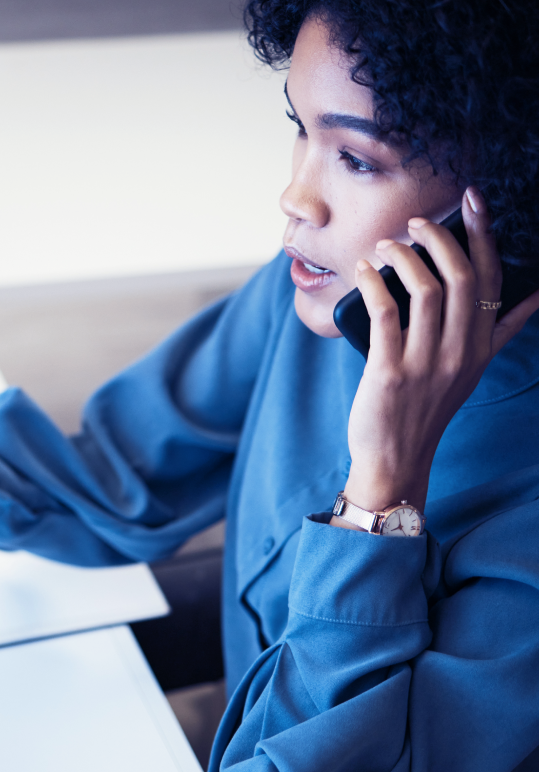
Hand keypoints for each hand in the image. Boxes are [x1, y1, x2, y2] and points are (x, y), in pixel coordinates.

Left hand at [339, 187, 538, 526]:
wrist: (395, 458)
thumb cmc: (426, 407)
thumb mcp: (471, 368)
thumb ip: (499, 331)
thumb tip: (533, 295)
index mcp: (481, 346)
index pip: (492, 279)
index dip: (484, 235)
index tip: (473, 200)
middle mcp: (460, 352)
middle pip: (463, 277)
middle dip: (441, 237)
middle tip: (415, 221)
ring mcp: (426, 363)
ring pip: (427, 290)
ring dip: (403, 257)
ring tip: (384, 246)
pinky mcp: (389, 373)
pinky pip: (386, 314)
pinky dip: (373, 285)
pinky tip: (363, 272)